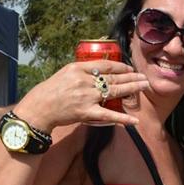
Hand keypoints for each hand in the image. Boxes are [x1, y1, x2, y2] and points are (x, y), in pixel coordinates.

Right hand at [13, 60, 147, 131]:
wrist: (38, 109)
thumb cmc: (50, 91)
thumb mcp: (65, 73)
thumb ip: (82, 72)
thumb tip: (100, 71)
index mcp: (78, 68)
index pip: (105, 64)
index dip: (121, 66)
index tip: (130, 68)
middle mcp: (84, 80)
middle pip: (113, 77)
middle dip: (131, 77)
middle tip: (144, 77)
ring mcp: (86, 96)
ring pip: (114, 91)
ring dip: (132, 89)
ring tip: (144, 86)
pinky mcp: (86, 112)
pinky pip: (109, 115)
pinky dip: (123, 118)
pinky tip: (134, 120)